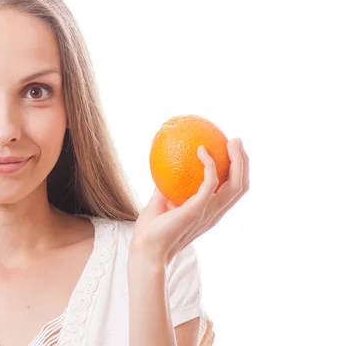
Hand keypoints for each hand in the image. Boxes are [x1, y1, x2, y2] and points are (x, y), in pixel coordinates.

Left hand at [131, 138, 249, 266]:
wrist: (146, 249)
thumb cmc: (151, 230)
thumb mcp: (161, 203)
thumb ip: (166, 187)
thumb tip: (163, 167)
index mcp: (210, 212)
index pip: (233, 191)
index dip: (238, 171)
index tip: (231, 151)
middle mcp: (215, 212)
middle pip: (242, 185)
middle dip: (243, 161)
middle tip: (235, 140)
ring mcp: (209, 211)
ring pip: (236, 184)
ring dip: (237, 160)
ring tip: (230, 141)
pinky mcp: (198, 209)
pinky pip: (209, 182)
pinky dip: (209, 164)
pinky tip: (200, 150)